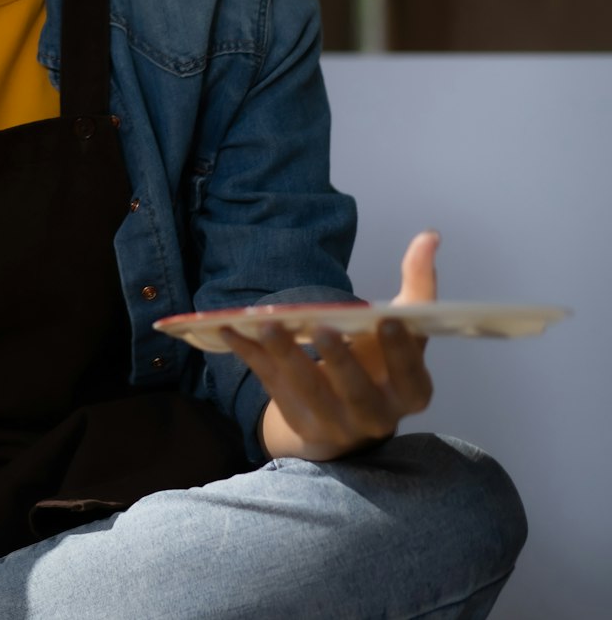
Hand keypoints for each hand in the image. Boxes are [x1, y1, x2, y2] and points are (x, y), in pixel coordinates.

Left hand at [221, 230, 438, 461]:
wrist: (345, 418)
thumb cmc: (380, 362)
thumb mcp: (402, 329)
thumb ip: (418, 286)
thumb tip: (429, 236)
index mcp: (410, 393)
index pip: (411, 377)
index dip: (402, 353)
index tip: (389, 321)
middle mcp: (376, 416)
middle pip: (358, 392)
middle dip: (341, 361)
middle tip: (324, 329)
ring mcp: (335, 424)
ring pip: (309, 390)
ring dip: (287, 356)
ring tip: (267, 325)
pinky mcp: (298, 420)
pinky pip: (271, 385)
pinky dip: (251, 356)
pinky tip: (231, 330)